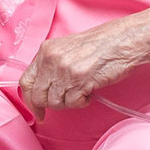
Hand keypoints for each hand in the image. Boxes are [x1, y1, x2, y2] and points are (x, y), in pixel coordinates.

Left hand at [20, 21, 141, 113]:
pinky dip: (82, 102)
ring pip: (55, 102)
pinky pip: (73, 103)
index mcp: (46, 50)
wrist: (124, 40)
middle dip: (52, 104)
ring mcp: (65, 70)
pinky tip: (90, 91)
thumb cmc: (101, 44)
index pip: (26, 81)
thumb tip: (42, 88)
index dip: (30, 99)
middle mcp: (52, 60)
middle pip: (38, 96)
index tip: (38, 109)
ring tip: (83, 91)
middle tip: (66, 101)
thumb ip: (51, 65)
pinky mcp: (80, 81)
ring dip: (70, 102)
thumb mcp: (67, 48)